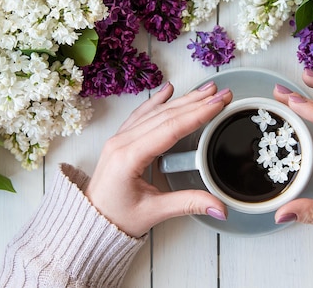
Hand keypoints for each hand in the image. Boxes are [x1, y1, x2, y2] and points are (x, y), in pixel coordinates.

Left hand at [85, 81, 231, 236]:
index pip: (170, 128)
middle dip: (197, 102)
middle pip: (166, 115)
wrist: (91, 222)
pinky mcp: (121, 140)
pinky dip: (157, 101)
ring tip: (206, 89)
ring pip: (155, 112)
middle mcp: (122, 142)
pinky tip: (169, 90)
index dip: (197, 114)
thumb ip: (188, 204)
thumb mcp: (154, 213)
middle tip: (221, 93)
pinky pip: (142, 114)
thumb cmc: (116, 218)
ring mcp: (119, 139)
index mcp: (129, 157)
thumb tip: (219, 207)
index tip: (217, 103)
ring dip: (183, 99)